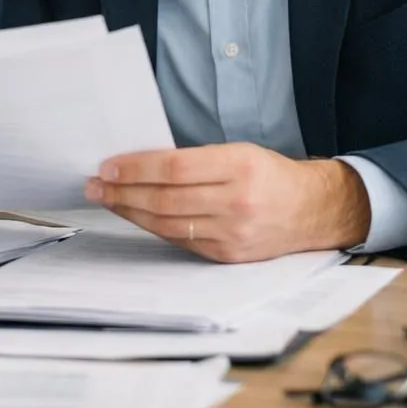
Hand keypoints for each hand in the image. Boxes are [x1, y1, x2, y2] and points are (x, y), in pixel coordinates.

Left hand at [84, 143, 372, 262]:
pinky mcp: (227, 256)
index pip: (174, 169)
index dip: (135, 168)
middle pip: (165, 199)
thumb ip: (195, 159)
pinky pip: (180, 241)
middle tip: (95, 184)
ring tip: (107, 199)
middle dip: (122, 192)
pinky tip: (136, 216)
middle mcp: (236, 203)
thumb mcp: (239, 152)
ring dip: (130, 212)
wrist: (311, 211)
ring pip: (167, 224)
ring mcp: (232, 234)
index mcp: (240, 167)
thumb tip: (141, 163)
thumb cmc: (270, 174)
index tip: (108, 165)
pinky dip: (153, 227)